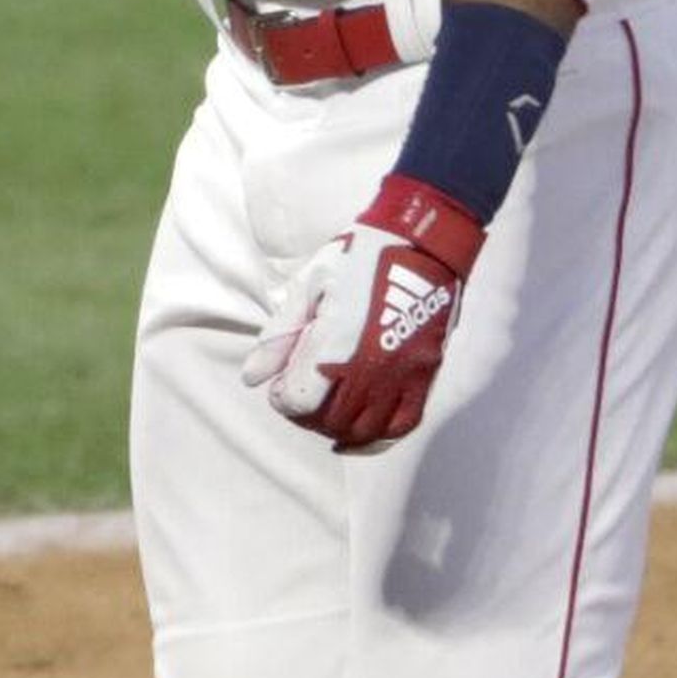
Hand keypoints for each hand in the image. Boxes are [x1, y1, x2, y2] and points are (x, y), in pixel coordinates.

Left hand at [241, 175, 484, 452]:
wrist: (420, 243)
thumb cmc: (360, 256)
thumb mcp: (309, 284)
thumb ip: (280, 334)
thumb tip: (252, 377)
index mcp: (339, 341)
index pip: (303, 400)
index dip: (283, 399)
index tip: (279, 385)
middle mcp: (373, 367)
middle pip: (331, 420)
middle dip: (306, 414)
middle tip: (297, 394)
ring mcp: (403, 376)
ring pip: (365, 430)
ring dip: (338, 427)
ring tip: (325, 408)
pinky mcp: (425, 377)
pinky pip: (402, 425)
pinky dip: (377, 434)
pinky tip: (359, 426)